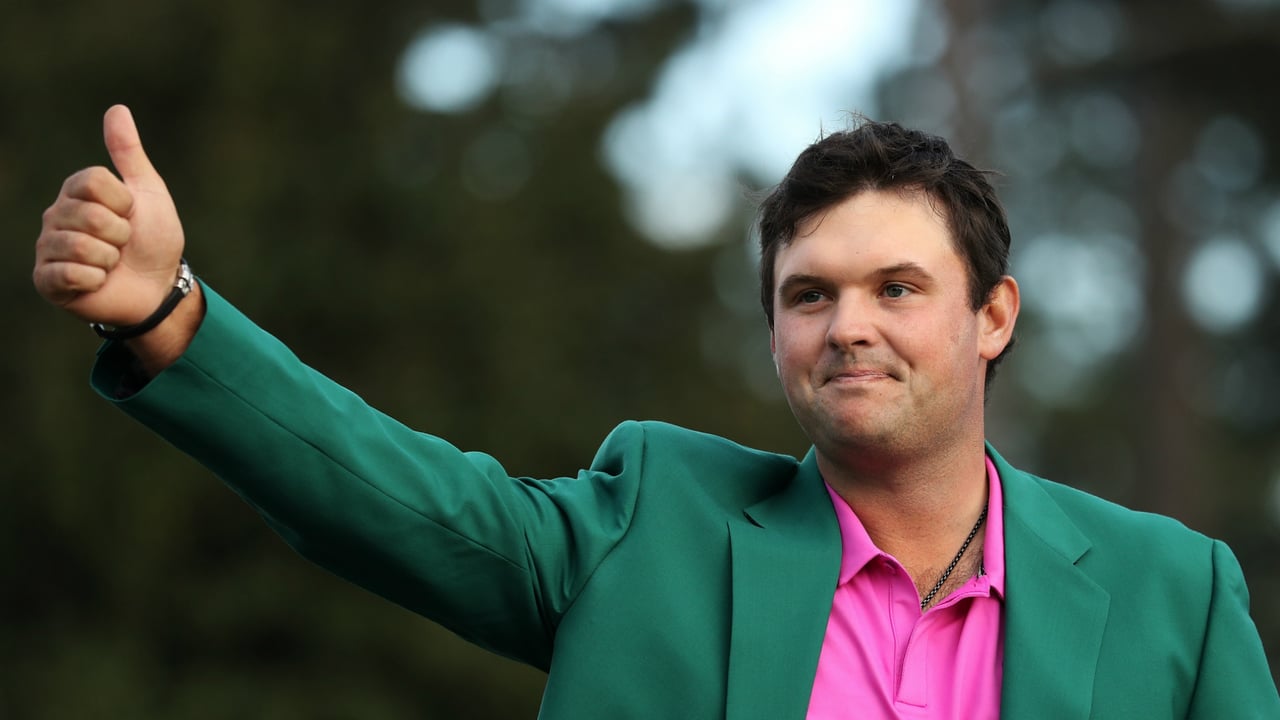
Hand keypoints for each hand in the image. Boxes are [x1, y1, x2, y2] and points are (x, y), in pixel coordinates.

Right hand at [34, 105, 185, 326]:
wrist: (157, 286)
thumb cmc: (154, 238)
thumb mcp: (148, 192)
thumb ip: (128, 153)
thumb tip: (117, 108)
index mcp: (77, 191)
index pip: (93, 182)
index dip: (123, 203)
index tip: (131, 214)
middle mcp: (56, 216)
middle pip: (90, 216)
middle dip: (120, 234)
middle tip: (123, 244)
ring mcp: (48, 248)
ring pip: (80, 246)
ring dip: (109, 260)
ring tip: (111, 264)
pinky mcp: (47, 280)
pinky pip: (69, 274)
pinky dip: (95, 280)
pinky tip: (97, 281)